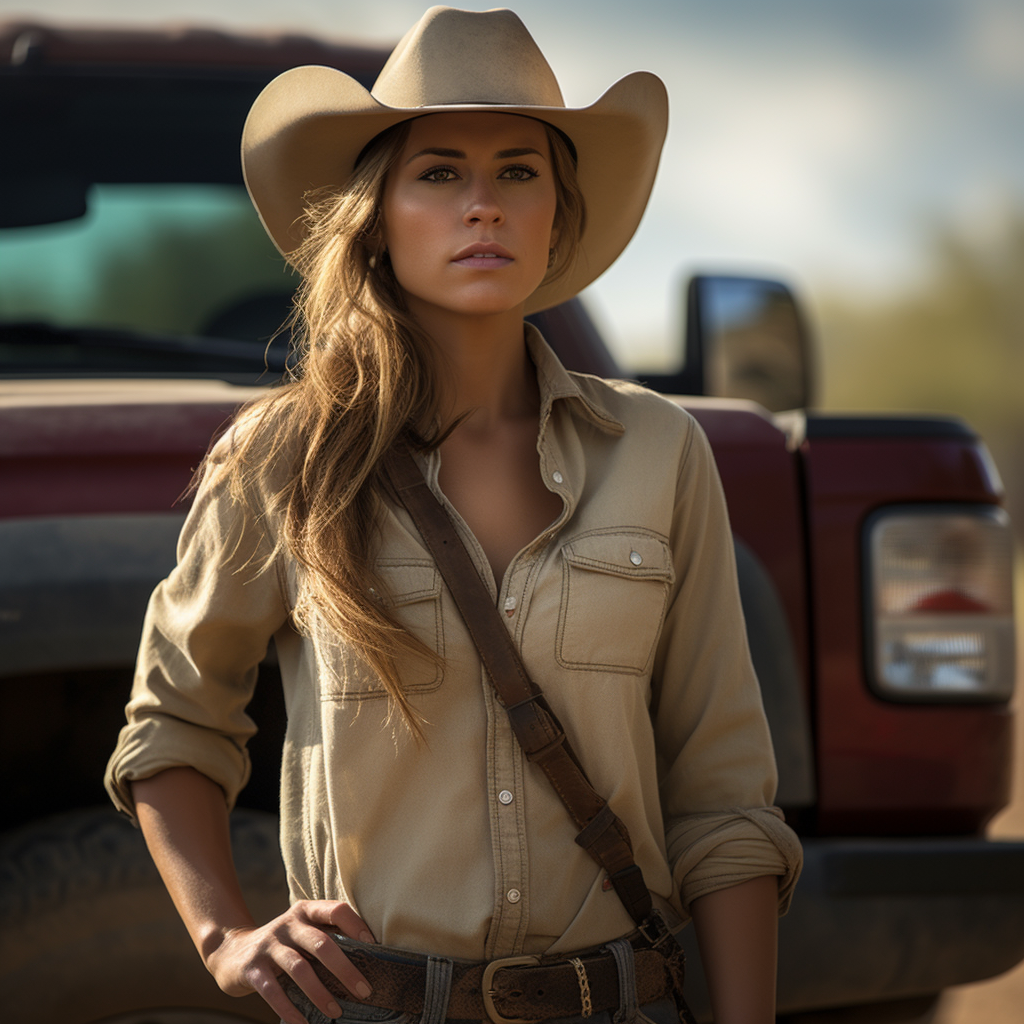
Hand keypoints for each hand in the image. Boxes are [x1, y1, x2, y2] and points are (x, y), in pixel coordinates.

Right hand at [205, 900, 376, 1023]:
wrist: (231, 952)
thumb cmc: (282, 945)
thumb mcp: (302, 933)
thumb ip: (326, 938)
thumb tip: (366, 959)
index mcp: (305, 911)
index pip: (335, 910)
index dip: (356, 925)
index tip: (373, 947)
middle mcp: (288, 924)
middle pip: (321, 943)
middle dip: (345, 969)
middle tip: (364, 990)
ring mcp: (269, 945)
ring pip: (299, 968)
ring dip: (320, 992)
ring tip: (336, 1012)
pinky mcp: (252, 968)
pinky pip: (272, 991)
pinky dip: (289, 1009)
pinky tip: (302, 1023)